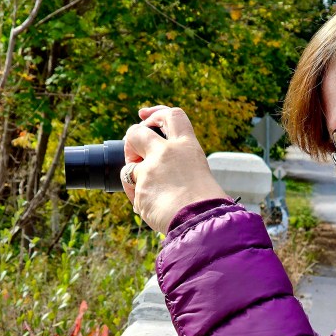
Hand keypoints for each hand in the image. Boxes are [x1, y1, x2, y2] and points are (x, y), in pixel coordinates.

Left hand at [121, 105, 227, 233]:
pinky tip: (155, 210)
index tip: (145, 117)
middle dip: (131, 142)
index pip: (171, 115)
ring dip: (133, 178)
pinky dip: (140, 201)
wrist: (203, 223)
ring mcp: (149, 171)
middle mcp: (166, 153)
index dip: (156, 113)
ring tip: (151, 193)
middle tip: (137, 154)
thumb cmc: (207, 204)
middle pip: (135, 132)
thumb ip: (179, 165)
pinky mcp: (139, 191)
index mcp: (187, 147)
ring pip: (128, 168)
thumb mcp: (199, 173)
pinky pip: (133, 193)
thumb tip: (160, 169)